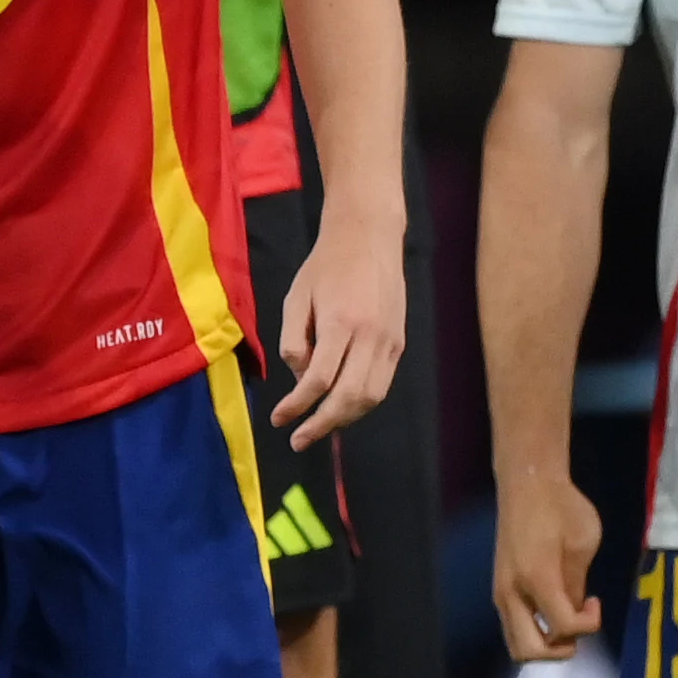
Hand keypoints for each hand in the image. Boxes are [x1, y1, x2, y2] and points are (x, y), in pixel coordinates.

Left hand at [269, 219, 406, 449]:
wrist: (369, 237)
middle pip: (349, 397)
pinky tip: (339, 408)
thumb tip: (300, 377)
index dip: (297, 406)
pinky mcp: (399, 343)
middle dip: (322, 424)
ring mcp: (390, 341)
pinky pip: (382, 384)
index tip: (278, 420)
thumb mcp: (296, 297)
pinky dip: (361, 403)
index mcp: (342, 323)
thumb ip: (294, 340)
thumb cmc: (325, 266)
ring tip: (316, 427)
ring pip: (371, 397)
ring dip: (344, 419)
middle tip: (297, 440)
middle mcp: (371, 336)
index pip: (319, 380)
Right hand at [489, 472, 603, 663]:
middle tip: (577, 625)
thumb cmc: (561, 507)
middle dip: (560, 649)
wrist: (527, 484)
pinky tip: (553, 604)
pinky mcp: (501, 588)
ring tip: (565, 618)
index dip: (589, 625)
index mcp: (536, 578)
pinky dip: (536, 629)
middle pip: (529, 651)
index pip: (561, 628)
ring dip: (545, 643)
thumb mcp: (582, 543)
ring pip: (517, 644)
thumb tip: (573, 612)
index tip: (596, 601)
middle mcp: (512, 592)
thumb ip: (575, 585)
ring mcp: (501, 592)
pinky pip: (515, 626)